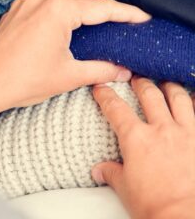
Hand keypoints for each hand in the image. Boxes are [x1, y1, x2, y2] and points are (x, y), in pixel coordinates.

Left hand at [0, 0, 149, 109]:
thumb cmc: (21, 81)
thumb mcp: (68, 76)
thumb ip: (100, 70)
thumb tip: (123, 71)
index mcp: (58, 11)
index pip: (102, 8)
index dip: (126, 13)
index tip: (141, 18)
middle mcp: (41, 0)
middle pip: (84, 1)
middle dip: (106, 12)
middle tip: (124, 25)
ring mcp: (26, 3)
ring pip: (65, 2)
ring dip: (83, 12)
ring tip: (100, 27)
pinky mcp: (16, 12)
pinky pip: (46, 6)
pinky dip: (62, 14)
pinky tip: (68, 28)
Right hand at [92, 77, 194, 218]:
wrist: (185, 216)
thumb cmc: (154, 204)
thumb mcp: (125, 188)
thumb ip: (111, 173)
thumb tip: (99, 171)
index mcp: (136, 139)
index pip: (115, 109)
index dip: (105, 95)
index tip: (100, 88)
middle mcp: (161, 129)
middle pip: (149, 94)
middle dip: (140, 83)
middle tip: (136, 80)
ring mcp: (186, 132)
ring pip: (178, 97)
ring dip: (169, 87)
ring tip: (165, 84)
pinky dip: (194, 103)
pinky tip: (191, 100)